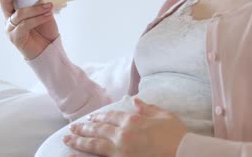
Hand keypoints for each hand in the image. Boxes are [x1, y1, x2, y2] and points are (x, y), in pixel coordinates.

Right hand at [0, 0, 59, 59]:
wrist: (48, 49)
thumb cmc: (45, 28)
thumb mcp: (42, 10)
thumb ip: (37, 0)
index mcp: (13, 7)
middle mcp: (8, 16)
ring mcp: (10, 27)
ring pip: (19, 13)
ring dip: (36, 8)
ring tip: (49, 6)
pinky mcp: (15, 37)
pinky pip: (25, 24)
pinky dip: (38, 18)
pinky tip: (48, 15)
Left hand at [64, 97, 187, 156]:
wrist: (184, 154)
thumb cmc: (177, 136)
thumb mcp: (164, 116)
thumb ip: (147, 108)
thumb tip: (135, 100)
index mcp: (133, 120)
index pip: (111, 116)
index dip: (100, 116)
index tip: (92, 117)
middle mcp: (123, 134)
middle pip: (98, 128)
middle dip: (84, 127)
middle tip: (73, 127)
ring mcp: (120, 150)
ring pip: (94, 144)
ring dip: (79, 140)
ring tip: (67, 138)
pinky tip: (72, 155)